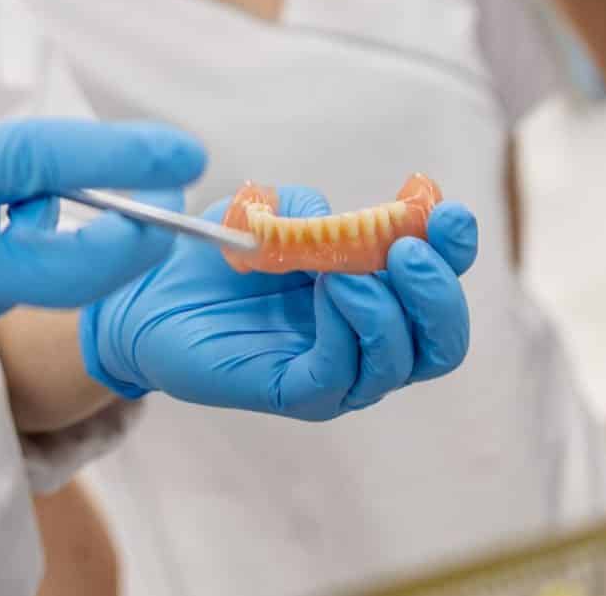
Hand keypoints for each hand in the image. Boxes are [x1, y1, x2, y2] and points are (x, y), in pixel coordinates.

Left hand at [77, 186, 477, 421]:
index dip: (455, 250)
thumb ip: (306, 213)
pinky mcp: (293, 393)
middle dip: (438, 293)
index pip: (441, 285)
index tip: (446, 215)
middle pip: (441, 342)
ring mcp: (335, 373)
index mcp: (376, 291)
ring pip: (399, 363)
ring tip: (345, 272)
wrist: (150, 295)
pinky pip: (340, 377)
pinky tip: (326, 293)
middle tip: (406, 250)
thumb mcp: (267, 215)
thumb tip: (334, 220)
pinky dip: (345, 332)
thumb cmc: (219, 256)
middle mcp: (367, 340)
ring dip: (386, 310)